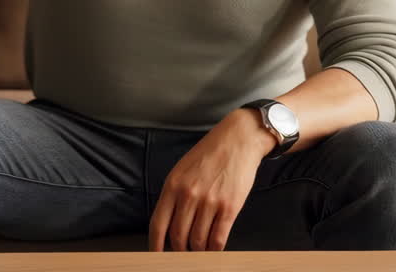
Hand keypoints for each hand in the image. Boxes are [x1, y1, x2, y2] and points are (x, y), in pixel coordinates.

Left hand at [148, 109, 274, 251]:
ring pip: (198, 241)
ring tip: (200, 249)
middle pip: (178, 237)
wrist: (238, 139)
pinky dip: (214, 249)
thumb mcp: (182, 169)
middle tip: (184, 252)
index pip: (158, 225)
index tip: (157, 255)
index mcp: (173, 185)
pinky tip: (214, 248)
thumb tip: (168, 223)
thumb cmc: (210, 153)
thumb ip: (173, 194)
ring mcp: (210, 202)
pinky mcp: (230, 207)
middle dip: (180, 250)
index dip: (156, 245)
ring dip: (198, 250)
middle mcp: (189, 195)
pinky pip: (218, 239)